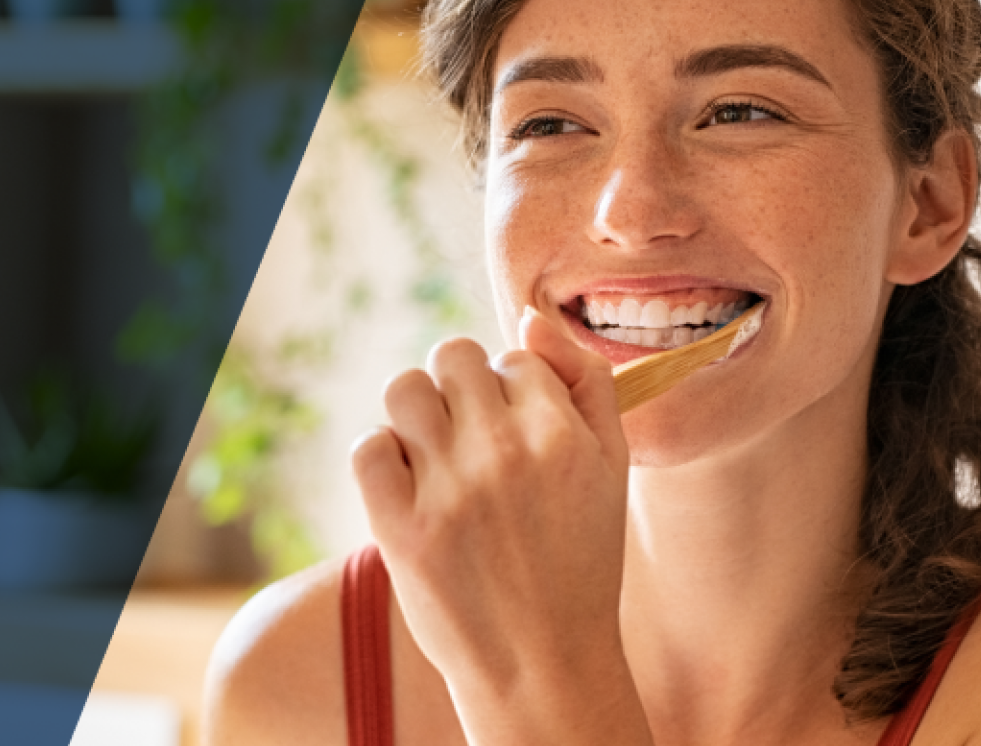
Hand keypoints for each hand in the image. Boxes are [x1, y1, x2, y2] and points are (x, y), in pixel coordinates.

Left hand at [352, 308, 649, 744]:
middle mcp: (504, 451)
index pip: (515, 357)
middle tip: (472, 439)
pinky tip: (410, 486)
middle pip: (454, 356)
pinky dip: (383, 457)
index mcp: (561, 433)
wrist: (544, 663)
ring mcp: (448, 490)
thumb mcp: (612, 466)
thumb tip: (530, 316)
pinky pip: (368, 447)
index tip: (519, 437)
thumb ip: (587, 381)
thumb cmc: (581, 560)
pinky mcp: (400, 528)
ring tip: (436, 453)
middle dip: (461, 387)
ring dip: (416, 411)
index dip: (513, 391)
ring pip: (404, 388)